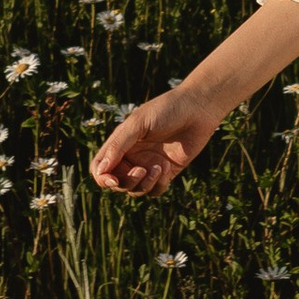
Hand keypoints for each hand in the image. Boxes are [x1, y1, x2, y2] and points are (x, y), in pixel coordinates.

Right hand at [90, 88, 219, 199]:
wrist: (198, 108)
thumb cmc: (166, 109)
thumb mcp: (138, 123)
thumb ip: (118, 145)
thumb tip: (101, 170)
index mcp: (120, 144)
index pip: (100, 168)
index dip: (102, 178)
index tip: (112, 180)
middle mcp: (132, 156)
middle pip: (118, 183)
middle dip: (126, 182)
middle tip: (141, 170)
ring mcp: (149, 166)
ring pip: (136, 190)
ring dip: (144, 184)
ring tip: (159, 167)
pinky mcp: (166, 173)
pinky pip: (155, 191)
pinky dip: (159, 184)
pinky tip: (167, 167)